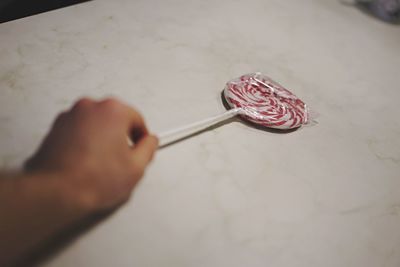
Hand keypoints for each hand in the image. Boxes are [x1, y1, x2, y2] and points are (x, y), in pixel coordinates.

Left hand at [25, 98, 157, 211]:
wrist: (58, 192)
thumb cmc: (92, 179)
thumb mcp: (136, 167)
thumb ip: (148, 148)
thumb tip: (149, 142)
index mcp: (113, 110)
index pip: (136, 119)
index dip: (141, 137)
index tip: (141, 147)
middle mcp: (90, 107)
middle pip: (114, 119)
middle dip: (120, 137)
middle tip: (122, 158)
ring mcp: (70, 116)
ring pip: (95, 124)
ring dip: (101, 139)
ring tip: (102, 164)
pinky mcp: (55, 128)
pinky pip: (77, 131)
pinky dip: (83, 142)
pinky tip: (87, 163)